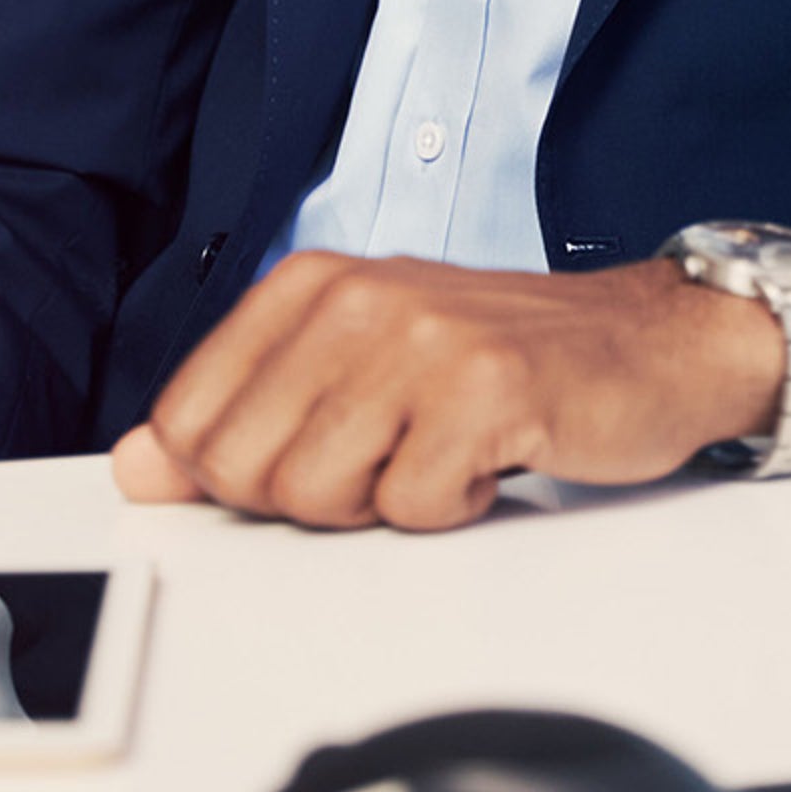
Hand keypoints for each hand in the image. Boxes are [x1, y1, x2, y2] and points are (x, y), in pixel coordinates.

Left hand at [108, 246, 790, 530]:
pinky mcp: (486, 389)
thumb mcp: (360, 368)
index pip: (188, 423)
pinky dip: (455, 506)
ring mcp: (422, 338)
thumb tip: (140, 463)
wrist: (649, 341)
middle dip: (313, 499)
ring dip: (385, 503)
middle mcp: (357, 296)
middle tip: (390, 456)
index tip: (316, 453)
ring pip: (317, 497)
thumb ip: (246, 411)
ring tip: (439, 449)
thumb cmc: (505, 360)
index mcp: (311, 284)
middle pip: (245, 473)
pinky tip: (491, 455)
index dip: (240, 477)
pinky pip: (413, 507)